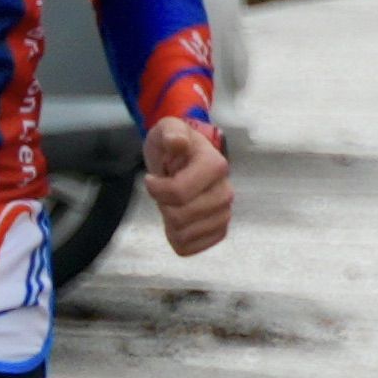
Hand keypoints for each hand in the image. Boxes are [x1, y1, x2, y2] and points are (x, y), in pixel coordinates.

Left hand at [142, 112, 232, 256]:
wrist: (183, 159)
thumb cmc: (173, 145)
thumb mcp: (167, 129)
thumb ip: (170, 132)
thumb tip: (177, 142)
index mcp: (216, 166)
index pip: (178, 193)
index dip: (156, 189)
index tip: (152, 178)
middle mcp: (225, 192)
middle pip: (180, 217)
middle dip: (163, 205)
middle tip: (165, 191)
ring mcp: (224, 214)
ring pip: (184, 235)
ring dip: (169, 221)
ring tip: (173, 203)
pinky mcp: (218, 232)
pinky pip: (189, 248)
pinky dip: (177, 237)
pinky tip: (178, 220)